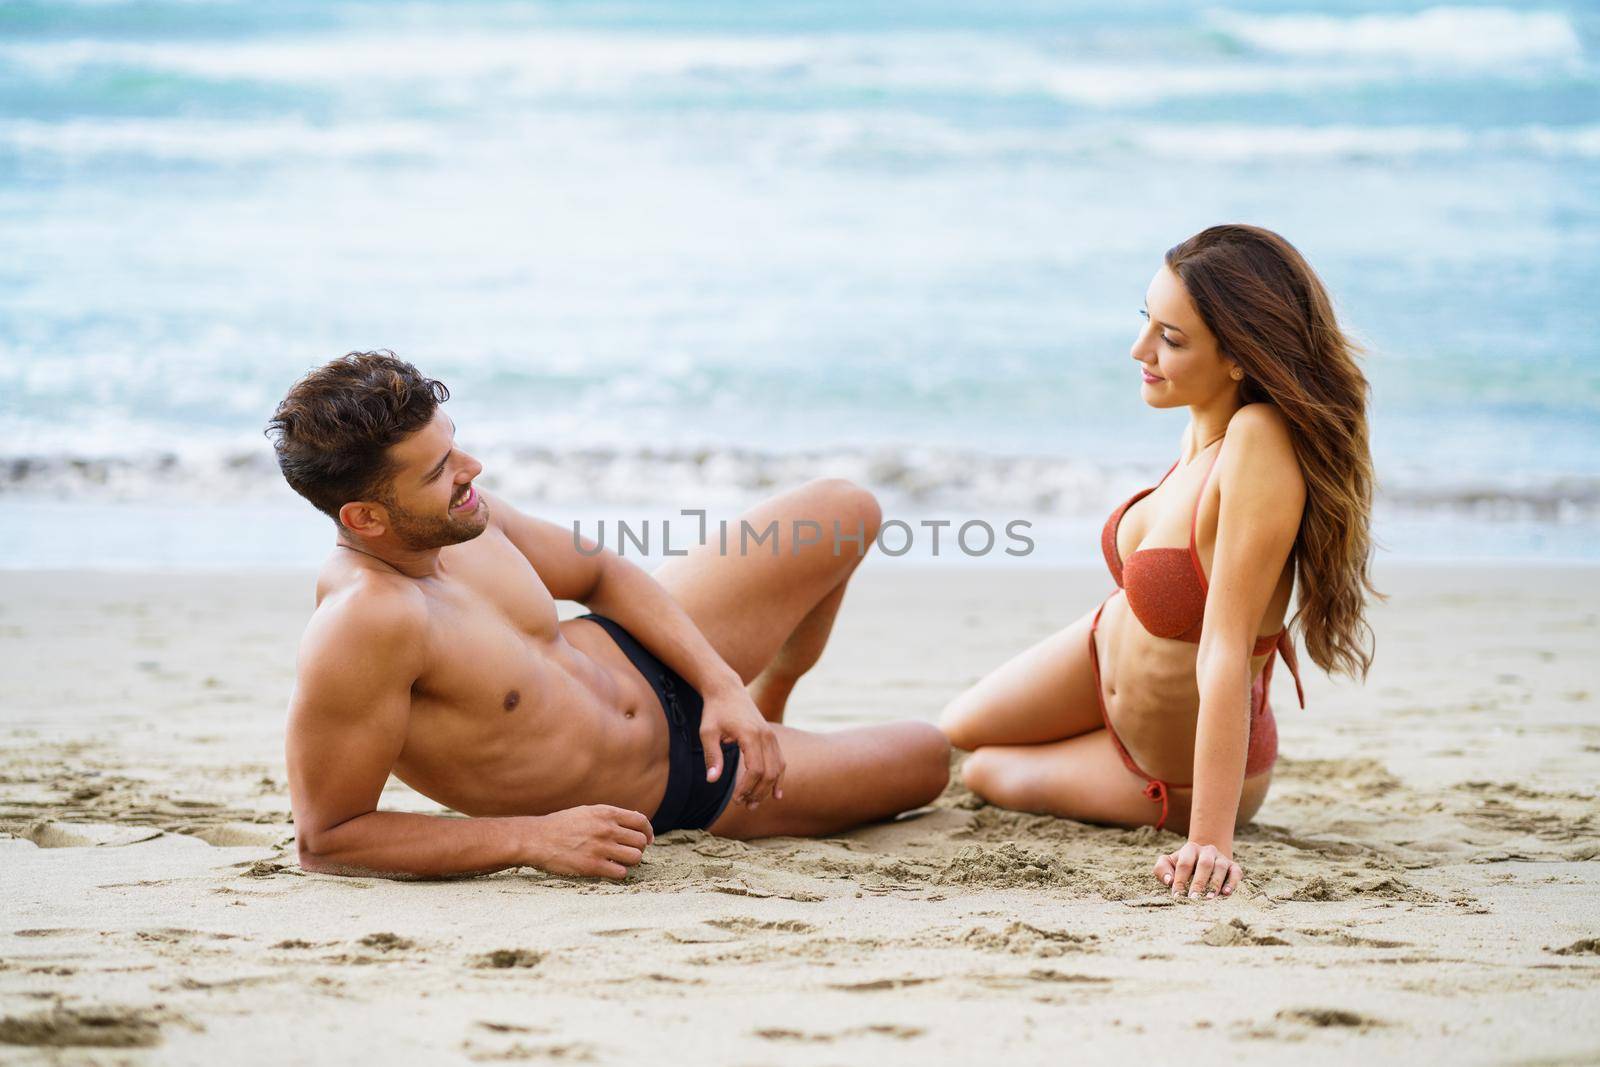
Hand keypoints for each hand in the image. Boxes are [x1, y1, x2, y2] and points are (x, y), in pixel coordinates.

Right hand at [528, 806, 653, 879]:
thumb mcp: (587, 812)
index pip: (641, 821)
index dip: (648, 832)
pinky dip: (618, 873)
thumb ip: (610, 817)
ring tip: (619, 861)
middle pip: (640, 841)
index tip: (647, 840)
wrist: (537, 839)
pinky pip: (621, 872)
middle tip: (628, 852)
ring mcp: (600, 848)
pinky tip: (609, 870)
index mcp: (606, 813)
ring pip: (635, 857)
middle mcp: (606, 829)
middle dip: (638, 848)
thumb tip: (635, 824)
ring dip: (630, 861)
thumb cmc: (562, 826)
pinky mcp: (592, 866)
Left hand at [698, 685, 784, 808]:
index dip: (747, 788)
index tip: (736, 799)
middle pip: (769, 773)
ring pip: (777, 769)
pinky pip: (780, 761)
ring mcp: (771, 736)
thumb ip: (712, 756)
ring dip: (768, 789)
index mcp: (751, 735)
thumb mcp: (707, 733)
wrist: (727, 690)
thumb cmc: (714, 711)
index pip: (755, 770)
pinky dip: (779, 778)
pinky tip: (776, 794)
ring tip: (754, 803)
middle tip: (744, 805)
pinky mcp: (772, 737)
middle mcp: (766, 736)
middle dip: (758, 792)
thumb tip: (712, 780)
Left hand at [1154, 840, 1240, 899]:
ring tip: (1209, 898)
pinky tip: (1226, 893)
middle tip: (1194, 899)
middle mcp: (1208, 851)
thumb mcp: (1169, 864)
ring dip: (1215, 883)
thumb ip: (1162, 869)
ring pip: (1221, 867)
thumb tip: (1169, 880)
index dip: (1180, 879)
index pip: (1184, 863)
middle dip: (1199, 882)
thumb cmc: (1182, 865)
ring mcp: (1222, 858)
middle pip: (1204, 864)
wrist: (1204, 858)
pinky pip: (1236, 872)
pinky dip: (1232, 882)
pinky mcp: (1234, 866)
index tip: (1177, 896)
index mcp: (1190, 849)